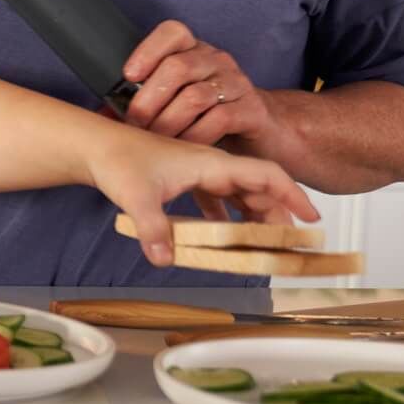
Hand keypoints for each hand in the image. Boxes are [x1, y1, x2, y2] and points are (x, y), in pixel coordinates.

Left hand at [86, 131, 319, 266]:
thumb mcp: (136, 196)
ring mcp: (196, 170)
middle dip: (277, 214)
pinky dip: (226, 215)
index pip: (264, 174)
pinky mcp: (182, 178)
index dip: (291, 195)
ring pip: (237, 193)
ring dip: (253, 216)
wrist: (93, 144)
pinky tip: (224, 237)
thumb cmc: (115, 159)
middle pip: (257, 188)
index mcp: (210, 162)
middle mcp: (209, 164)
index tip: (311, 217)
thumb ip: (153, 228)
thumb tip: (163, 259)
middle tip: (289, 245)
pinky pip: (215, 197)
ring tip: (264, 243)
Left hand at [121, 20, 292, 153]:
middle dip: (150, 99)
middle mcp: (217, 60)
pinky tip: (184, 147)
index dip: (148, 50)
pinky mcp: (253, 109)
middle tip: (136, 124)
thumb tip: (99, 116)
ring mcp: (237, 83)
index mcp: (194, 51)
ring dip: (169, 121)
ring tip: (156, 139)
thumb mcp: (174, 104)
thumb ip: (141, 104)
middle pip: (179, 67)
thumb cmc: (207, 117)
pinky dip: (196, 135)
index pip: (173, 32)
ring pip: (196, 96)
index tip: (128, 74)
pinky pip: (221, 118)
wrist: (262, 133)